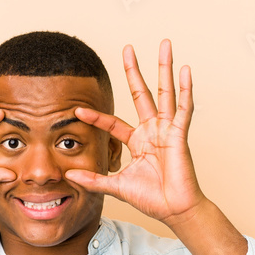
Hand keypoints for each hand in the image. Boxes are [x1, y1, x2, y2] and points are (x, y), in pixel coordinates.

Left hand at [64, 39, 207, 226]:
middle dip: (134, 71)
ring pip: (165, 93)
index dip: (96, 117)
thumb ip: (94, 180)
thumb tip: (69, 176)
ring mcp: (167, 130)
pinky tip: (185, 70)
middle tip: (128, 49)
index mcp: (138, 142)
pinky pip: (183, 108)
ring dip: (164, 68)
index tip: (77, 110)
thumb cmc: (152, 199)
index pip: (113, 123)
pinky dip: (185, 89)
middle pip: (142, 94)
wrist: (174, 210)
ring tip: (164, 44)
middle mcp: (152, 131)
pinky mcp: (179, 135)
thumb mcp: (116, 187)